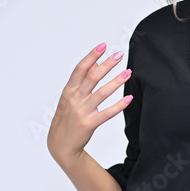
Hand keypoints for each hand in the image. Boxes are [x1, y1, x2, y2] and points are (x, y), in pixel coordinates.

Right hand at [47, 43, 132, 167]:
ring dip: (116, 81)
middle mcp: (74, 99)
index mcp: (68, 91)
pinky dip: (118, 106)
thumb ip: (81, 82)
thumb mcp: (69, 98)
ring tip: (128, 72)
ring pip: (101, 93)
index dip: (92, 56)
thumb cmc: (66, 119)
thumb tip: (95, 63)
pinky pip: (107, 113)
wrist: (61, 145)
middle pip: (92, 77)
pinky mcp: (89, 124)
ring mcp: (82, 111)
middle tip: (119, 55)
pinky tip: (128, 99)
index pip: (80, 69)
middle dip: (107, 64)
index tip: (103, 46)